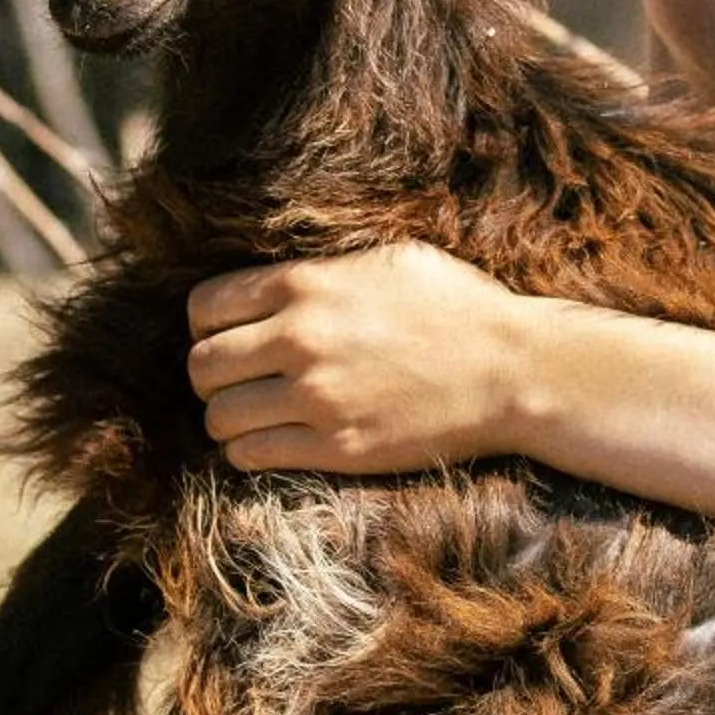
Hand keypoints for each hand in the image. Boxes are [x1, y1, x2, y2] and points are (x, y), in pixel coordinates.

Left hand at [186, 244, 529, 471]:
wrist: (514, 370)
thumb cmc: (460, 308)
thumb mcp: (390, 260)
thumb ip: (325, 270)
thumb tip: (281, 285)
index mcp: (306, 285)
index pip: (205, 306)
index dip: (207, 324)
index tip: (227, 336)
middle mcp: (300, 340)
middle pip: (201, 365)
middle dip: (211, 375)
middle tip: (236, 382)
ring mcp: (316, 398)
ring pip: (218, 416)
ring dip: (226, 419)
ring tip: (251, 417)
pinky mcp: (336, 448)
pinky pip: (251, 455)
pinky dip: (248, 452)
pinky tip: (271, 442)